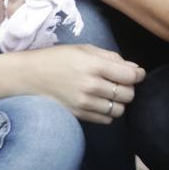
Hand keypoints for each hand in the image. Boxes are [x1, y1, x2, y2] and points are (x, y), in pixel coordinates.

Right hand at [20, 44, 145, 123]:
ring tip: (110, 93)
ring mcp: (84, 103)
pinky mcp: (79, 115)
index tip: (137, 73)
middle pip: (127, 94)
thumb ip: (111, 57)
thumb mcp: (84, 49)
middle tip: (121, 82)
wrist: (30, 76)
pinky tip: (100, 102)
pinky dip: (108, 112)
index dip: (138, 74)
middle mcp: (91, 86)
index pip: (129, 75)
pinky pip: (106, 120)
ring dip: (119, 102)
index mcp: (94, 66)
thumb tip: (134, 68)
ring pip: (118, 109)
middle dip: (129, 88)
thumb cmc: (58, 58)